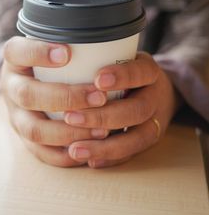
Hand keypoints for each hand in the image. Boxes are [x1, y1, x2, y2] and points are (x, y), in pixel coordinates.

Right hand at [0, 36, 106, 166]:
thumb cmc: (54, 63)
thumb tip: (105, 38)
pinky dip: (66, 154)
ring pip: (34, 129)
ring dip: (69, 132)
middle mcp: (11, 88)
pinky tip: (90, 149)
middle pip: (28, 95)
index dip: (39, 53)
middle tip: (99, 97)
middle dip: (65, 97)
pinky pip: (41, 152)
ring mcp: (16, 116)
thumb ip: (71, 43)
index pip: (17, 52)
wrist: (33, 83)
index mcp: (15, 61)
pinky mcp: (26, 139)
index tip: (67, 53)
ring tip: (102, 129)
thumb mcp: (55, 46)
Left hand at [64, 52, 180, 167]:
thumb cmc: (128, 73)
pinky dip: (111, 158)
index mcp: (149, 72)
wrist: (157, 91)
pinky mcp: (148, 140)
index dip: (121, 77)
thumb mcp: (122, 57)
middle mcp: (155, 97)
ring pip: (137, 138)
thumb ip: (101, 58)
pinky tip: (89, 161)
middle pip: (137, 110)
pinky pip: (133, 154)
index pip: (140, 72)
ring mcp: (155, 121)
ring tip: (75, 149)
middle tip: (71, 117)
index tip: (97, 80)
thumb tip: (59, 53)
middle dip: (103, 116)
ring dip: (105, 146)